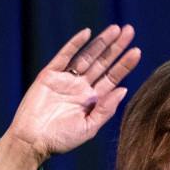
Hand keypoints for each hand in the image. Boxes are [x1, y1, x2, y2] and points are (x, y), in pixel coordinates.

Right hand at [0, 25, 140, 169]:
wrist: (31, 141)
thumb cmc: (60, 140)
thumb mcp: (88, 128)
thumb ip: (105, 110)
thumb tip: (123, 89)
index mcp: (92, 100)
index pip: (112, 78)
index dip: (124, 65)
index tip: (137, 51)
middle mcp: (81, 87)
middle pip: (103, 63)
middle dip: (116, 48)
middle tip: (130, 30)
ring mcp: (66, 79)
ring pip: (87, 56)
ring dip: (101, 43)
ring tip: (116, 29)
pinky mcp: (49, 75)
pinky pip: (64, 56)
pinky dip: (74, 44)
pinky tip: (87, 33)